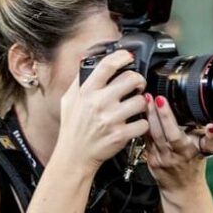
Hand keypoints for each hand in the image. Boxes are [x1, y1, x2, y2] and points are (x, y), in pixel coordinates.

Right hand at [57, 50, 148, 170]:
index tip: (128, 57)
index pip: (107, 65)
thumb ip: (79, 80)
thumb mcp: (69, 100)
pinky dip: (142, 122)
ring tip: (136, 105)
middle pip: (131, 79)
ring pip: (141, 100)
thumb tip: (87, 60)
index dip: (122, 57)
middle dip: (138, 79)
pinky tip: (135, 122)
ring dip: (142, 102)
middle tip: (137, 84)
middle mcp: (99, 103)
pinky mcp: (121, 135)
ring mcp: (111, 119)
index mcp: (86, 92)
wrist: (74, 155)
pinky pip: (143, 122)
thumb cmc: (72, 127)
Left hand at [144, 94, 212, 195]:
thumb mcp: (208, 152)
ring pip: (149, 134)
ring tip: (144, 99)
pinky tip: (140, 112)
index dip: (167, 117)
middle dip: (153, 111)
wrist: (182, 188)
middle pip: (158, 131)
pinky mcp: (148, 157)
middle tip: (149, 95)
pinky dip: (142, 124)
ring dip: (146, 115)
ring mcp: (157, 157)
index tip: (161, 100)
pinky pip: (144, 138)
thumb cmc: (195, 165)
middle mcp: (170, 155)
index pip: (174, 133)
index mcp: (185, 151)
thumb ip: (212, 138)